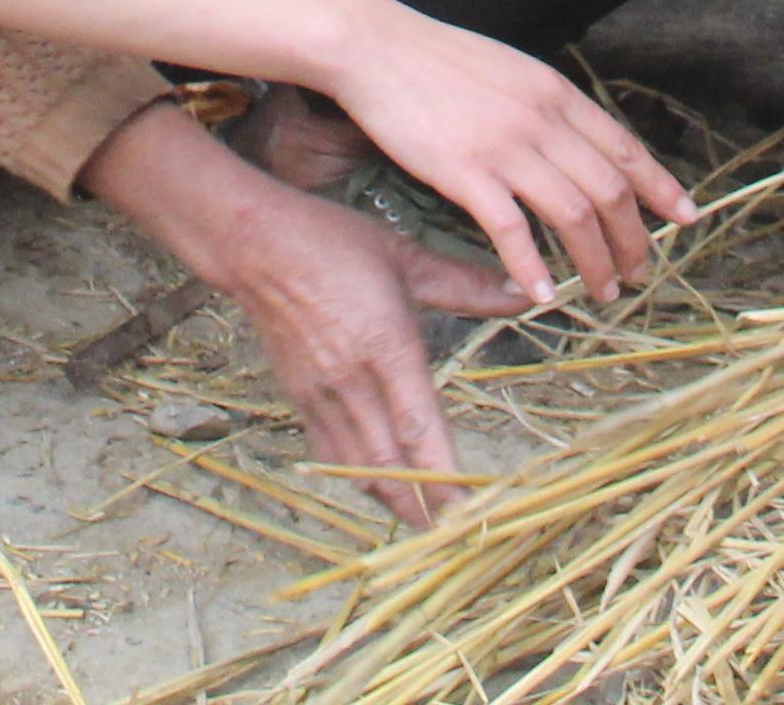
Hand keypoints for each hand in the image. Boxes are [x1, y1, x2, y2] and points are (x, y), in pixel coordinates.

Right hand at [218, 177, 528, 528]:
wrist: (256, 247)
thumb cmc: (335, 245)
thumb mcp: (404, 257)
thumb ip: (466, 284)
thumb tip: (526, 292)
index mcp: (384, 344)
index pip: (418, 426)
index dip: (443, 475)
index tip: (470, 510)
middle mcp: (352, 380)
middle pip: (388, 464)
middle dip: (423, 507)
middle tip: (458, 538)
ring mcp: (321, 395)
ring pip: (359, 468)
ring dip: (393, 502)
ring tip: (427, 529)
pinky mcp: (299, 400)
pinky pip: (332, 454)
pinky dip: (358, 480)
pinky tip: (381, 491)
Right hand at [296, 10, 687, 305]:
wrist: (378, 48)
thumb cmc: (437, 61)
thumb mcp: (510, 70)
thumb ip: (545, 105)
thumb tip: (573, 141)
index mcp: (555, 93)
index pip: (625, 148)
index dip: (660, 187)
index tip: (684, 218)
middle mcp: (542, 119)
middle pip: (609, 190)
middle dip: (633, 239)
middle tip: (637, 273)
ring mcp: (505, 146)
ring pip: (573, 215)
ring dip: (595, 261)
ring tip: (601, 291)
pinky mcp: (465, 171)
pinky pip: (511, 230)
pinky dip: (531, 266)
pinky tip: (541, 292)